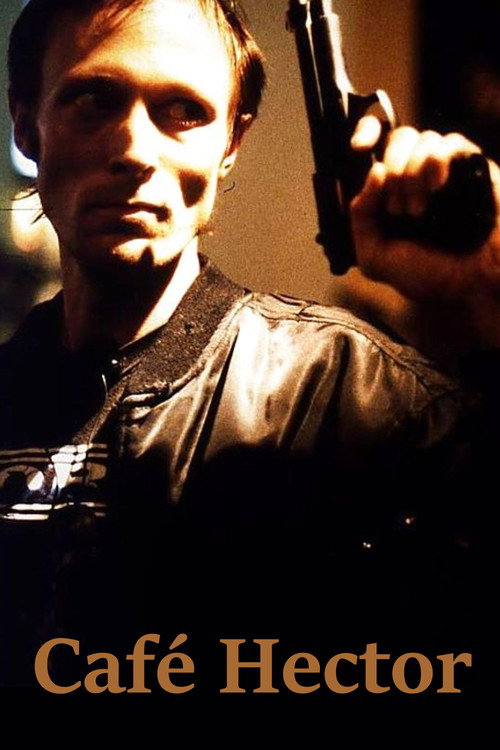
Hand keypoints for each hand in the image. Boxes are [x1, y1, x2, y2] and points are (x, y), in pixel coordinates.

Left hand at [349, 117, 499, 345]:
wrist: (473, 282)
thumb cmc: (427, 273)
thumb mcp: (375, 257)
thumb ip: (360, 217)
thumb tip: (374, 172)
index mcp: (388, 191)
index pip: (374, 142)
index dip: (365, 132)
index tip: (359, 148)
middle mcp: (415, 174)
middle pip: (396, 139)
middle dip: (392, 171)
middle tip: (399, 210)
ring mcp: (444, 169)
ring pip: (421, 139)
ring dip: (412, 173)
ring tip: (419, 212)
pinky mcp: (471, 166)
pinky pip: (449, 143)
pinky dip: (437, 161)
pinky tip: (437, 187)